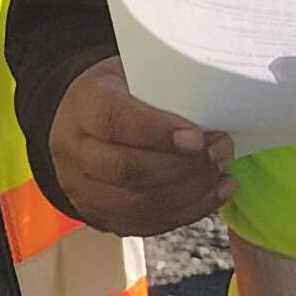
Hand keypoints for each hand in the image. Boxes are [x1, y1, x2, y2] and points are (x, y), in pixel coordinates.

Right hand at [51, 57, 233, 235]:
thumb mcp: (135, 71)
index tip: (197, 138)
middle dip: (182, 166)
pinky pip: (145, 224)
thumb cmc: (122, 91)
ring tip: (222, 173)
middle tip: (221, 152)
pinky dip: (186, 212)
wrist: (83, 121)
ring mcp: (82, 190)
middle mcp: (73, 151)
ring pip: (138, 204)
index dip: (157, 133)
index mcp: (82, 106)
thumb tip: (217, 98)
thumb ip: (166, 83)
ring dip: (190, 193)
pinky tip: (215, 194)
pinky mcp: (100, 216)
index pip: (114, 122)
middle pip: (126, 170)